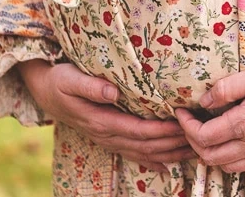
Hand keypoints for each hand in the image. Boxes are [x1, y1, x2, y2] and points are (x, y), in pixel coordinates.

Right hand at [18, 60, 193, 171]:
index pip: (138, 130)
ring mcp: (109, 140)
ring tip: (193, 150)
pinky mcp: (110, 138)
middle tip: (198, 137)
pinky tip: (169, 166)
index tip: (182, 124)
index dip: (161, 130)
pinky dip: (153, 161)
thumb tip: (113, 91)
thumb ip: (90, 86)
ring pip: (143, 152)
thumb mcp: (70, 78)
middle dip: (173, 143)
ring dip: (169, 153)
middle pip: (146, 145)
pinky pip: (134, 154)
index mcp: (101, 121)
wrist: (45, 91)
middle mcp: (107, 135)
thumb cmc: (59, 80)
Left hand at [175, 56, 244, 173]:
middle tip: (190, 122)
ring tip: (207, 132)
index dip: (186, 126)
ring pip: (227, 167)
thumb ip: (228, 87)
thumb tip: (203, 100)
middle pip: (210, 157)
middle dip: (193, 141)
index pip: (203, 136)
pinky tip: (231, 141)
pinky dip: (231, 159)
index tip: (182, 111)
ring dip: (211, 153)